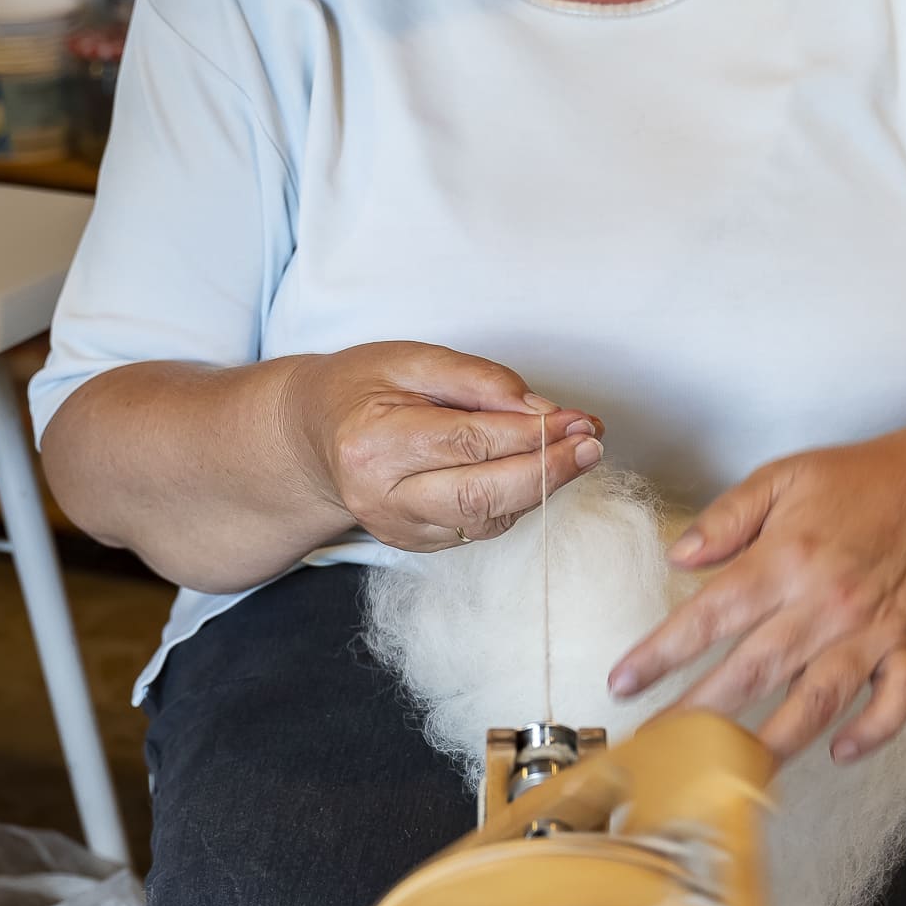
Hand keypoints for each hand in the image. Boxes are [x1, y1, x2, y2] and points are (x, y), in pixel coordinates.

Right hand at [283, 341, 600, 549]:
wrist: (314, 435)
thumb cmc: (362, 388)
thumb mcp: (412, 360)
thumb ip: (478, 380)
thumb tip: (541, 409)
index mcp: (372, 444)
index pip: (469, 443)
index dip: (532, 434)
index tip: (579, 420)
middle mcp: (382, 498)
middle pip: (482, 496)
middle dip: (547, 471)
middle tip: (592, 444)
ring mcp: (399, 530)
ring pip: (488, 519)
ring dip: (540, 487)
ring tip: (575, 451)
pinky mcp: (417, 545)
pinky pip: (481, 527)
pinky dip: (516, 500)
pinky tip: (535, 471)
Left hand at [608, 428, 905, 762]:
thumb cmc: (858, 484)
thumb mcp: (782, 478)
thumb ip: (727, 515)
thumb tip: (678, 554)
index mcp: (786, 558)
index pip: (710, 614)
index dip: (662, 652)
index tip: (624, 682)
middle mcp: (826, 602)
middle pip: (753, 670)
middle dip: (699, 715)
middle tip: (658, 748)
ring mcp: (870, 631)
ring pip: (819, 699)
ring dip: (775, 742)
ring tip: (733, 776)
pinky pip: (894, 702)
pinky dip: (871, 731)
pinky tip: (840, 752)